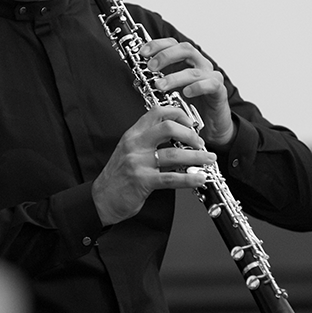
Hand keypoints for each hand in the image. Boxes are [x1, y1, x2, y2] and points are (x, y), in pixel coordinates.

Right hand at [91, 106, 216, 225]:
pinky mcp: (142, 181)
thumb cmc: (118, 176)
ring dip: (197, 157)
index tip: (191, 123)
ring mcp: (138, 162)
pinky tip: (200, 178)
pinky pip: (171, 178)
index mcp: (133, 134)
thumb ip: (149, 142)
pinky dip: (189, 178)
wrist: (101, 199)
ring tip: (209, 159)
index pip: (157, 113)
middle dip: (191, 134)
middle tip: (201, 143)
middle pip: (168, 128)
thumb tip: (177, 138)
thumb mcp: (130, 151)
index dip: (178, 114)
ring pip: (174, 153)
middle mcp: (135, 144)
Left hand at [140, 38, 234, 146]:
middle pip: (186, 49)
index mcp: (189, 61)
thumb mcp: (172, 90)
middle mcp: (201, 65)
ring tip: (160, 85)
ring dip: (174, 77)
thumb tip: (138, 75)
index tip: (143, 52)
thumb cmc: (193, 104)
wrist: (213, 124)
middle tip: (151, 67)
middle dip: (166, 56)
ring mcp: (211, 77)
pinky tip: (186, 92)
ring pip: (194, 71)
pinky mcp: (219, 91)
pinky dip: (198, 87)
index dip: (158, 45)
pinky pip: (211, 85)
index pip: (174, 44)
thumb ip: (159, 80)